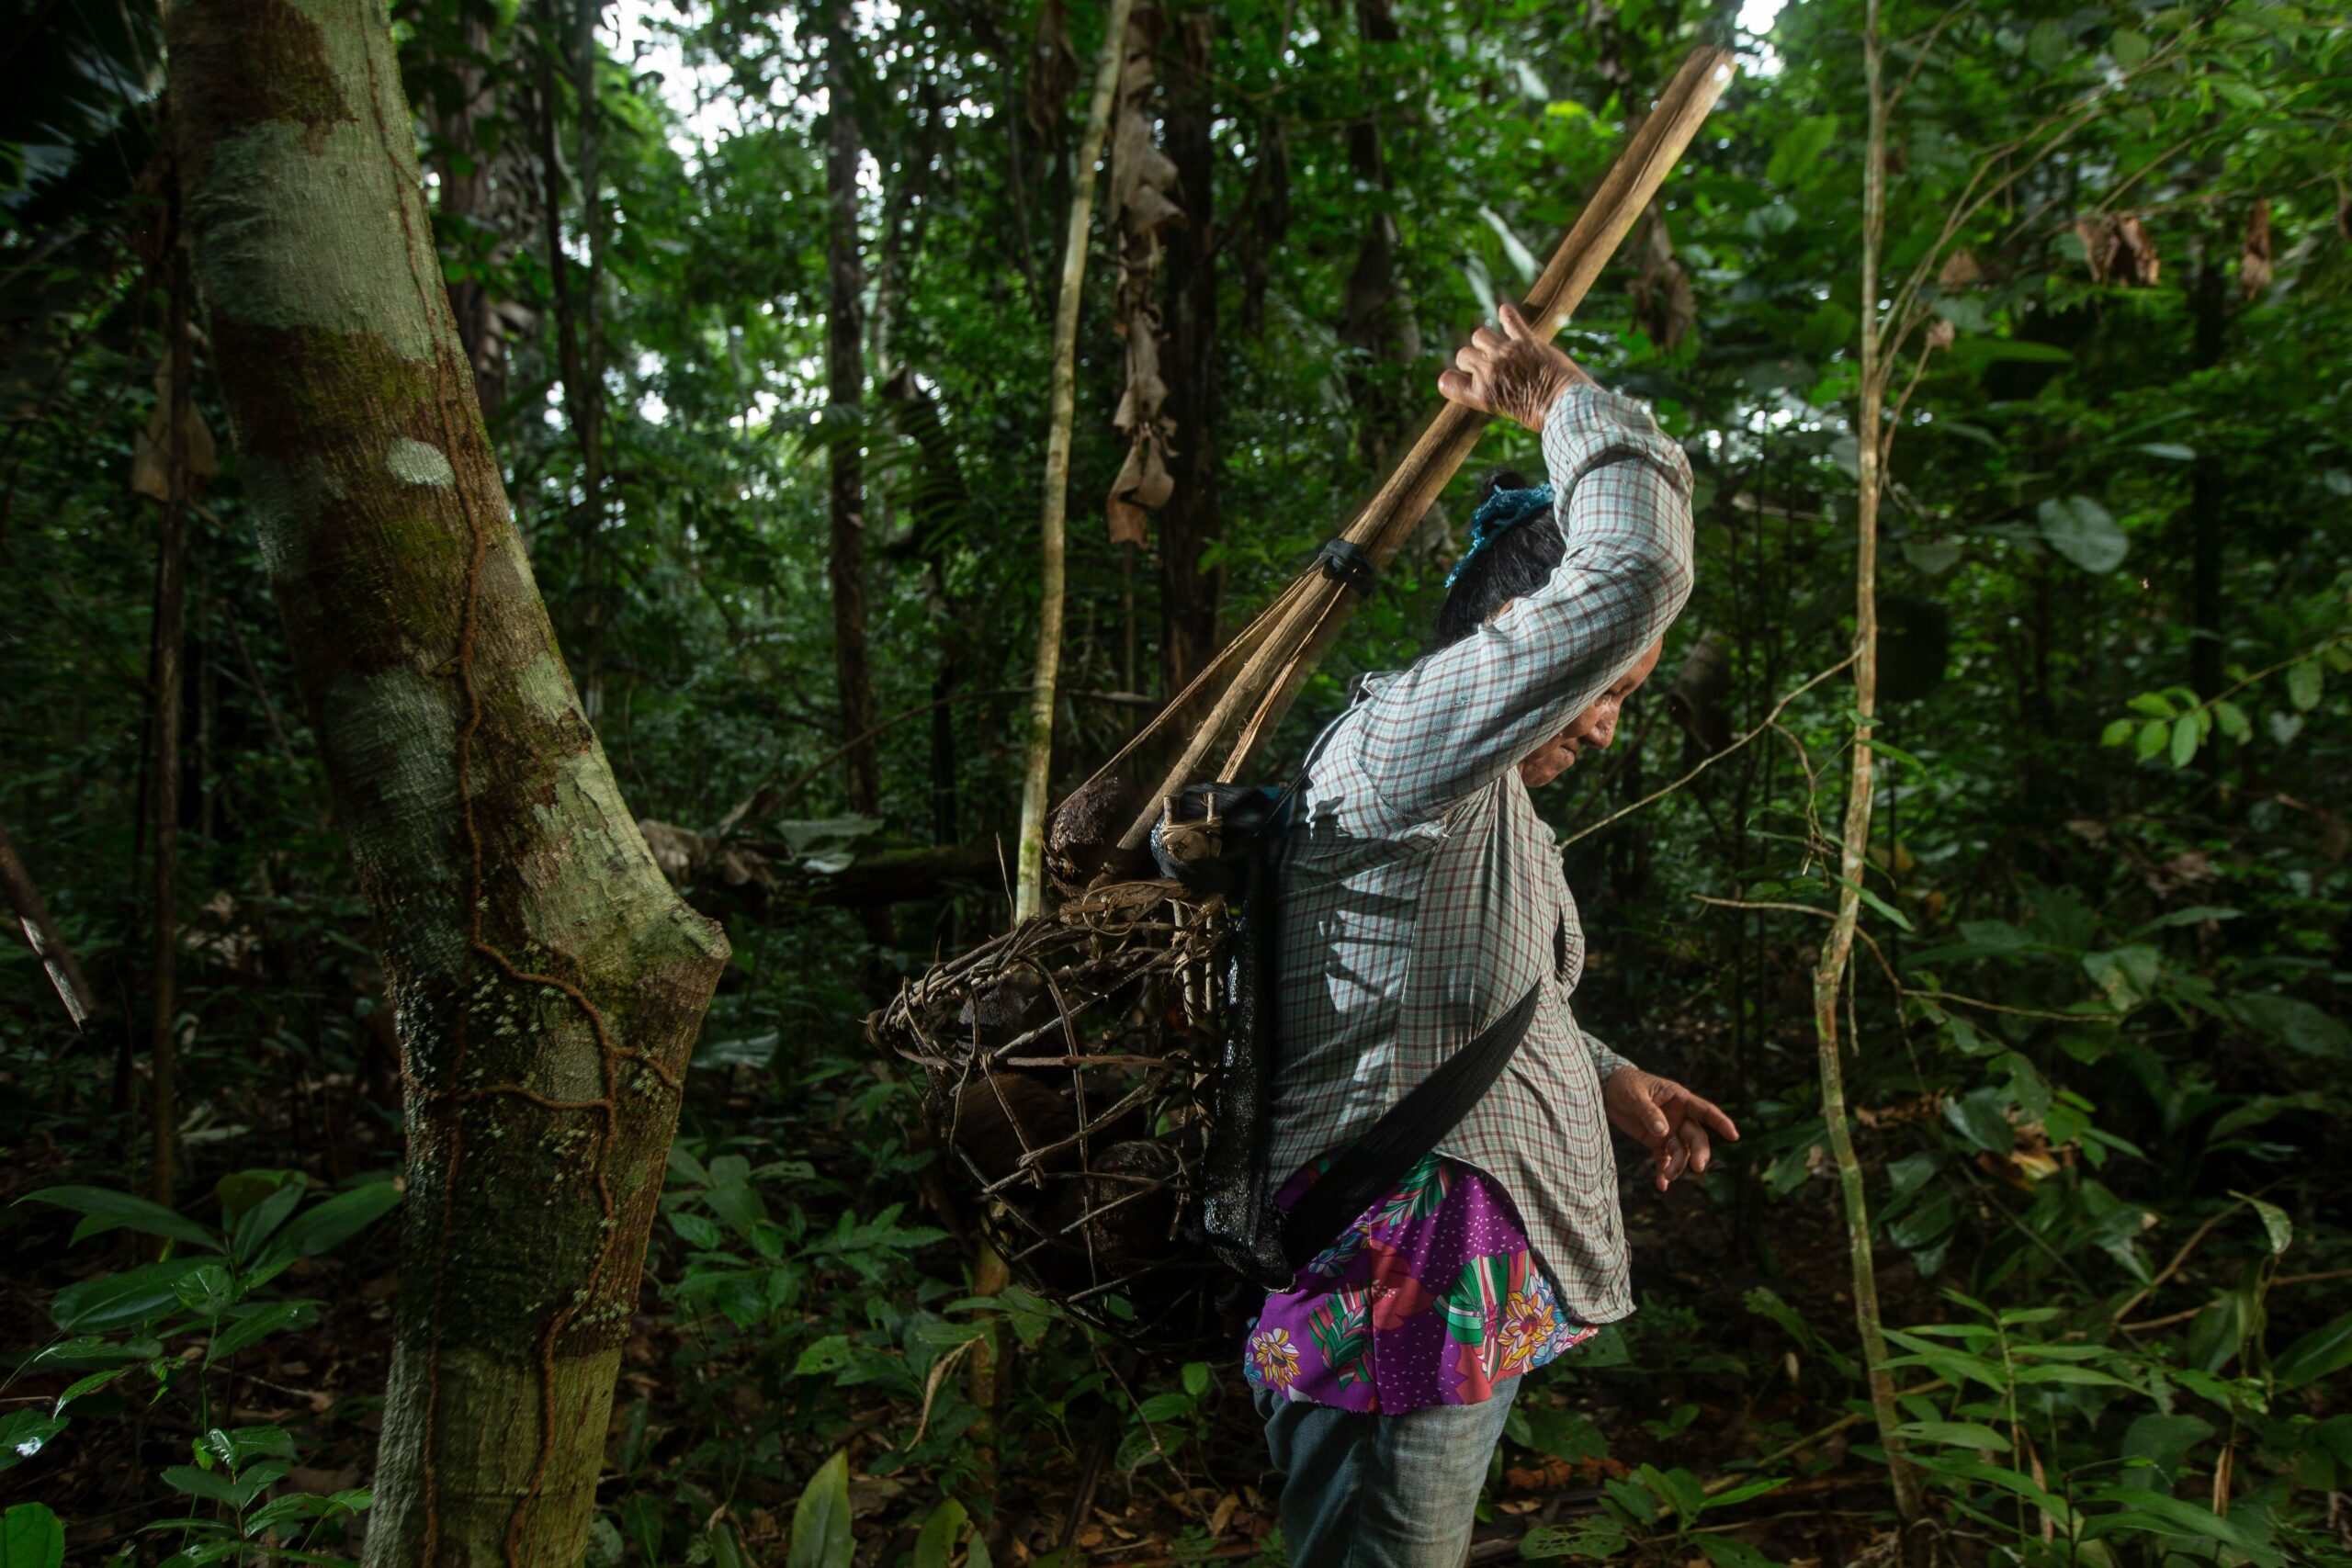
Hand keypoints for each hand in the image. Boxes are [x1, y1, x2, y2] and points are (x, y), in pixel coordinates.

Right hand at [1435, 301, 1593, 431]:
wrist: (1565, 406)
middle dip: (1472, 359)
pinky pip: (1511, 320)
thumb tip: (1477, 382)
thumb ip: (1487, 393)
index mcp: (1480, 394)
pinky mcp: (1526, 341)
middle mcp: (1488, 371)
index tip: (1459, 378)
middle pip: (1463, 355)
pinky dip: (1507, 314)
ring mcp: (1506, 354)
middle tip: (1487, 366)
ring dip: (1485, 340)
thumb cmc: (1539, 414)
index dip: (1452, 378)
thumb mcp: (1503, 410)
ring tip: (1496, 345)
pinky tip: (1505, 311)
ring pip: (1480, 335)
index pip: (1447, 382)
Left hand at [1602, 1067, 1739, 1190]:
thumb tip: (1664, 1131)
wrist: (1608, 1091)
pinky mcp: (1656, 1142)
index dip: (1720, 1122)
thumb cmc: (1625, 1085)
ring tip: (1667, 1177)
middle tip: (1698, 1167)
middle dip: (1699, 1152)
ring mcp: (1669, 1131)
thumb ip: (1648, 1111)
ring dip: (1678, 1165)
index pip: (1705, 1111)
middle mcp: (1679, 1117)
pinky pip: (1665, 1159)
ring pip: (1682, 1151)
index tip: (1733, 1136)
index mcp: (1679, 1099)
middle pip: (1696, 1137)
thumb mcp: (1634, 1095)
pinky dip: (1664, 1172)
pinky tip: (1662, 1185)